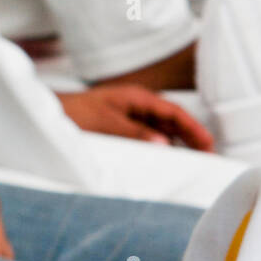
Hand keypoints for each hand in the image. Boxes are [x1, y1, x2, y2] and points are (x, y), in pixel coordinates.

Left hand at [58, 86, 213, 150]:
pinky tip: (169, 161)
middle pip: (173, 121)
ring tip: (195, 162)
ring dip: (179, 144)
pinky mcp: (125, 130)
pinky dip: (163, 148)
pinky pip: (151, 138)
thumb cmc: (75, 114)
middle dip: (192, 137)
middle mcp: (137, 106)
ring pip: (163, 131)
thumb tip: (164, 144)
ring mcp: (132, 117)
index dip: (193, 128)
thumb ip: (135, 134)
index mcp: (137, 98)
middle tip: (210, 156)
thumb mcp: (106, 124)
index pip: (173, 112)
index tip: (208, 144)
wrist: (50, 114)